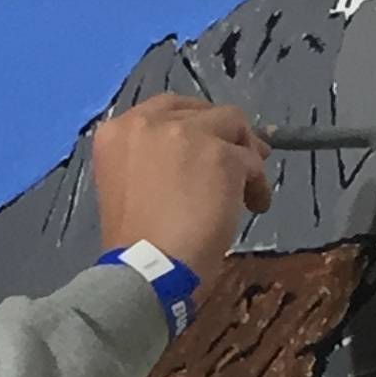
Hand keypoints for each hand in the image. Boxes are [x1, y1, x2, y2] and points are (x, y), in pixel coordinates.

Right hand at [91, 95, 271, 271]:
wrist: (147, 267)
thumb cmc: (135, 241)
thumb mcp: (130, 184)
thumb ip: (155, 160)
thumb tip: (201, 153)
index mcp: (117, 131)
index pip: (167, 109)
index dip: (193, 125)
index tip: (208, 145)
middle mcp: (148, 122)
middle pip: (203, 112)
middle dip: (224, 134)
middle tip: (241, 160)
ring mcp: (186, 134)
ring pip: (233, 126)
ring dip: (245, 157)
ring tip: (248, 191)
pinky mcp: (220, 154)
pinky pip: (252, 161)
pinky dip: (258, 184)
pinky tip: (254, 206)